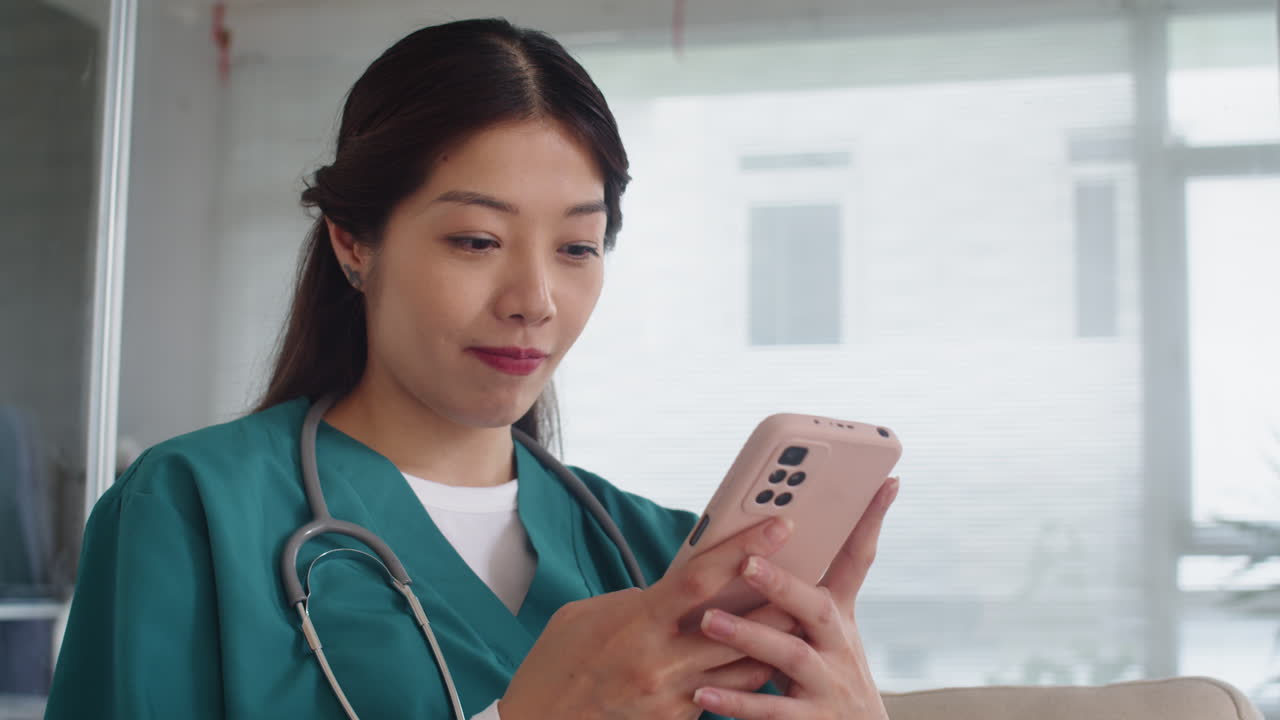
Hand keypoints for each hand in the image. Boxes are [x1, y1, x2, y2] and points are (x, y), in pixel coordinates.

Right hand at [498, 515, 797, 719]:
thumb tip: (671, 592)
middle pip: (740, 626)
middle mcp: (660, 662)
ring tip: (792, 615)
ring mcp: (672, 698)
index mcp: (636, 623)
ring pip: (744, 667)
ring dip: (770, 641)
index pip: (701, 577)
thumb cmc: (557, 665)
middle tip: (807, 572)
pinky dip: (741, 674)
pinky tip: (754, 658)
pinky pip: (723, 694)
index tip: (778, 526)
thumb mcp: (588, 615)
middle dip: (778, 599)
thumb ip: (637, 601)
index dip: (743, 548)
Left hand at [691, 476, 899, 719]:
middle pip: (817, 608)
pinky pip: (771, 710)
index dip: (871, 520)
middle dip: (783, 584)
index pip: (859, 559)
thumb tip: (756, 542)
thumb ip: (795, 595)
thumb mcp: (822, 632)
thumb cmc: (825, 674)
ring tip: (709, 621)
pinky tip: (703, 692)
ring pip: (790, 656)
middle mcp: (838, 646)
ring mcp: (827, 684)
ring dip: (749, 637)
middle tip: (748, 563)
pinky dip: (737, 701)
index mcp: (839, 616)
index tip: (886, 482)